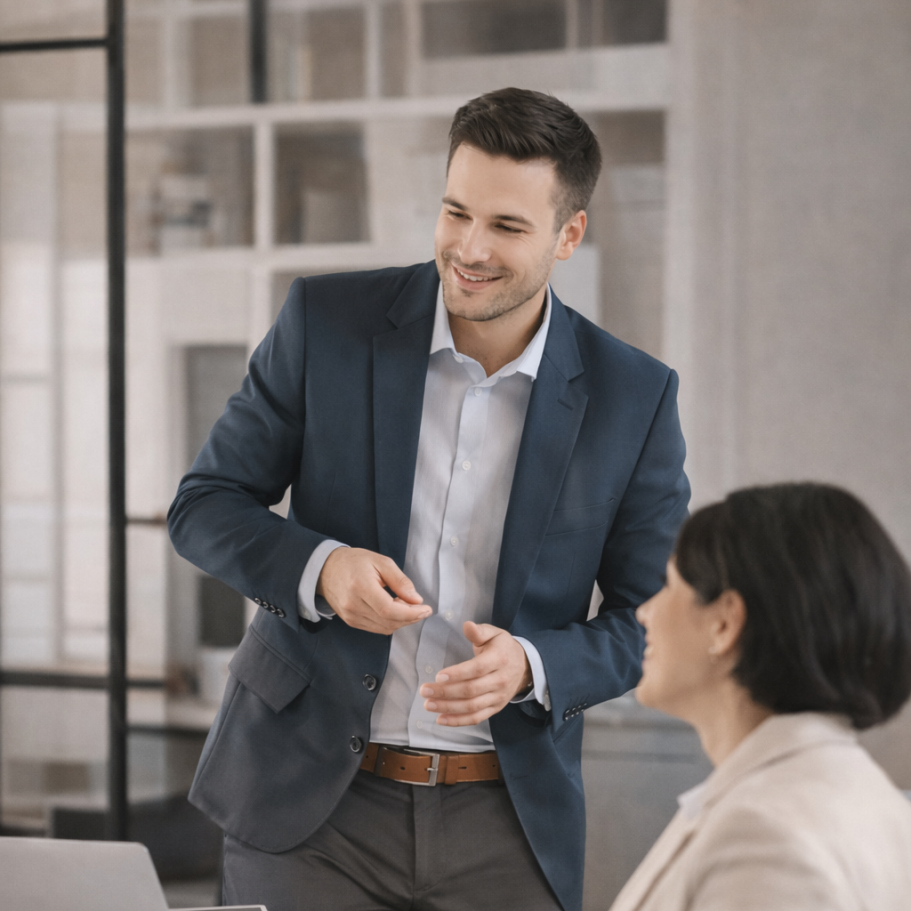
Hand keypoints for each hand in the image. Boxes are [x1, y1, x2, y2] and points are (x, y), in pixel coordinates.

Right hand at [316, 547, 431, 633]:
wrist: (326, 569)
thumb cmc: (354, 562)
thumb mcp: (381, 562)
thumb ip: (400, 581)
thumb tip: (416, 600)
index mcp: (361, 587)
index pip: (389, 610)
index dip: (411, 614)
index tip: (426, 609)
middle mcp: (353, 605)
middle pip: (388, 621)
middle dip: (410, 617)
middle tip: (419, 607)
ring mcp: (350, 616)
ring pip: (384, 628)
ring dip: (401, 621)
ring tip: (406, 605)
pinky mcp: (350, 621)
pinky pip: (376, 628)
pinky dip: (390, 622)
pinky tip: (394, 610)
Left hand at [420, 621, 532, 725]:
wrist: (524, 667)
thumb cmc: (503, 648)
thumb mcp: (494, 634)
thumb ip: (479, 631)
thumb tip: (467, 625)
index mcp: (499, 659)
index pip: (477, 669)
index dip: (457, 674)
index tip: (438, 676)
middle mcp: (500, 680)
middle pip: (471, 690)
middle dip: (446, 692)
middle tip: (425, 691)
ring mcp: (498, 697)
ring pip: (472, 706)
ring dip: (448, 707)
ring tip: (428, 705)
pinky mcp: (495, 708)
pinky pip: (476, 718)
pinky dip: (458, 721)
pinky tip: (441, 719)